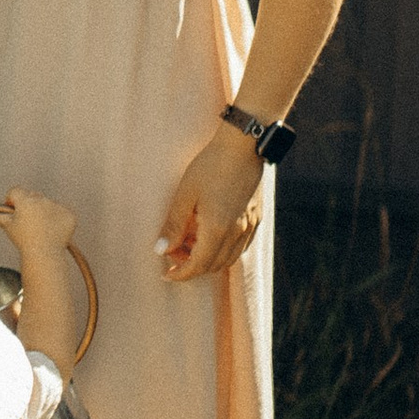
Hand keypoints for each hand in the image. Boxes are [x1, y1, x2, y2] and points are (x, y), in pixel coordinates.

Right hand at [0, 185, 77, 257]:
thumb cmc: (24, 240)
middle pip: (32, 195)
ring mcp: (57, 206)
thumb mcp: (8, 226)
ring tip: (41, 229)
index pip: (15, 191)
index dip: (12, 201)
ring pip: (47, 203)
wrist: (44, 254)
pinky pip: (62, 212)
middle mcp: (42, 199)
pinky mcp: (68, 215)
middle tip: (27, 223)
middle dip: (28, 205)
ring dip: (44, 211)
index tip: (13, 212)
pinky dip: (58, 219)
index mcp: (25, 200)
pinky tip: (53, 231)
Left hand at [157, 126, 262, 280]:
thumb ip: (173, 225)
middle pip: (214, 266)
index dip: (181, 274)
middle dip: (192, 266)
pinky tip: (209, 234)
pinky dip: (223, 250)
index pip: (198, 265)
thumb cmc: (210, 165)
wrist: (243, 144)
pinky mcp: (257, 218)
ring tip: (189, 242)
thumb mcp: (185, 194)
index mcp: (218, 229)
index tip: (167, 274)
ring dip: (208, 259)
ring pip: (229, 258)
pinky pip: (240, 246)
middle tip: (173, 253)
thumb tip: (161, 251)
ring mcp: (250, 226)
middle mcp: (237, 232)